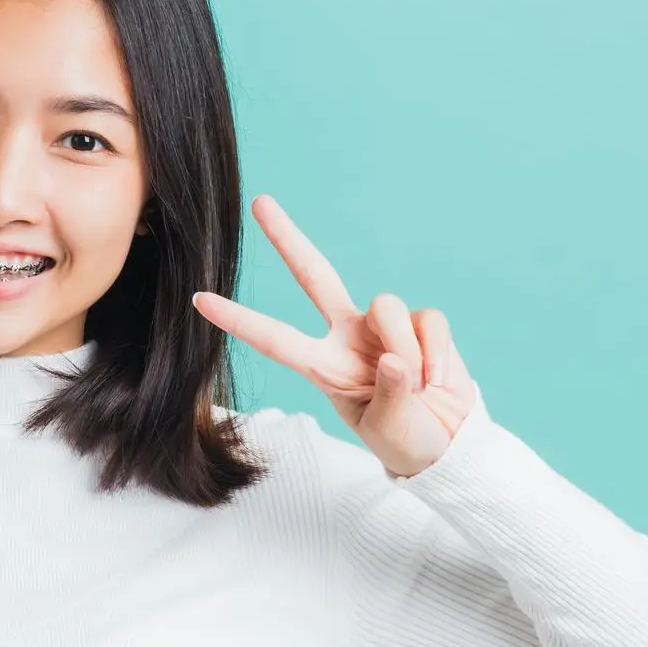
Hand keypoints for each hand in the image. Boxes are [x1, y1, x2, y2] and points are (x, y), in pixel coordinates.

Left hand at [191, 194, 478, 478]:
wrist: (447, 444)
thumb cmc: (405, 439)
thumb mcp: (387, 427)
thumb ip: (389, 394)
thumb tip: (394, 358)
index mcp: (324, 366)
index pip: (274, 339)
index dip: (239, 320)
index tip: (199, 300)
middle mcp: (347, 337)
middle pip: (315, 275)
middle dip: (288, 239)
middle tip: (260, 202)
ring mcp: (384, 328)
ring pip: (387, 306)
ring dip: (407, 350)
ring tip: (419, 388)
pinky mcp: (422, 325)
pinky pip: (429, 321)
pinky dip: (437, 354)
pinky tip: (437, 382)